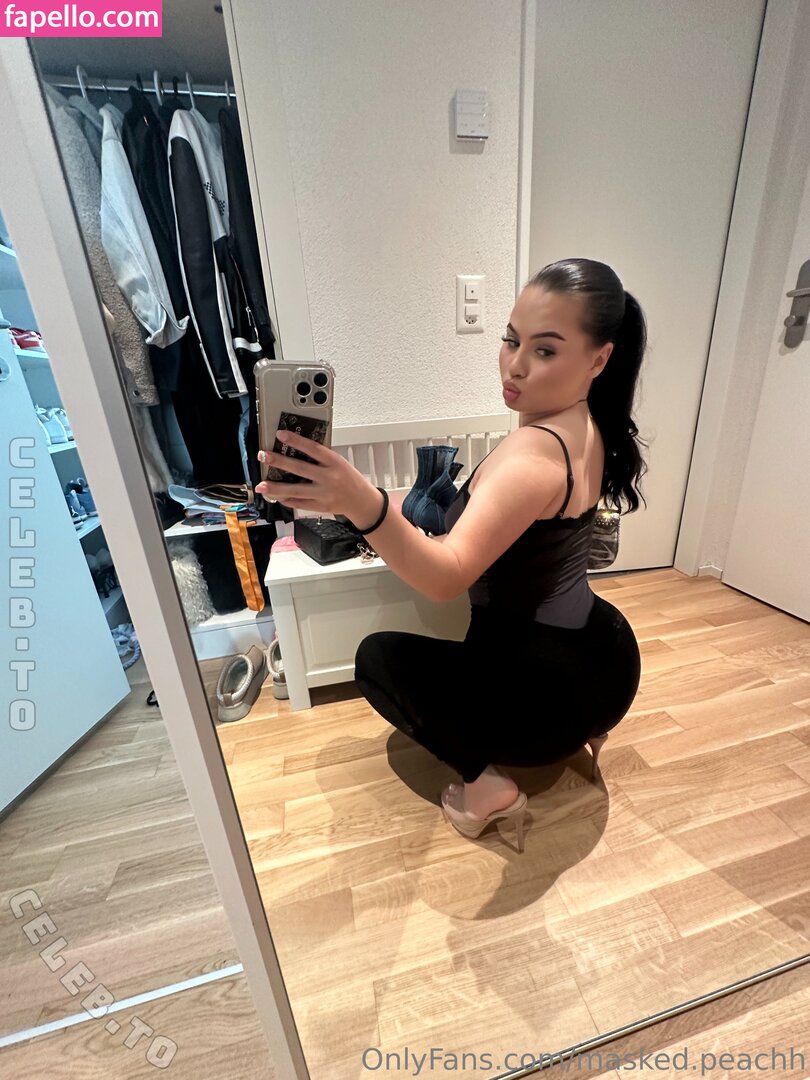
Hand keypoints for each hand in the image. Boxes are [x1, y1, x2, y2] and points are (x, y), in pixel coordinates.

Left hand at [255, 430, 380, 523]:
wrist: (362, 501)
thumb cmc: (350, 479)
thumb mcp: (340, 463)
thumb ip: (321, 458)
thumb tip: (296, 449)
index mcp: (335, 462)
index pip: (313, 449)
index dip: (296, 441)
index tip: (281, 434)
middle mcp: (329, 478)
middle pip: (300, 468)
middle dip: (279, 462)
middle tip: (264, 456)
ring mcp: (324, 494)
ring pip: (296, 490)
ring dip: (276, 487)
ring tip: (261, 485)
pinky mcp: (320, 507)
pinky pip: (300, 504)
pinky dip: (287, 500)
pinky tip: (276, 496)